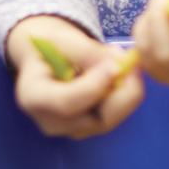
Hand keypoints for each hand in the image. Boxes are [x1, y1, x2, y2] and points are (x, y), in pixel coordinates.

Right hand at [7, 15, 145, 139]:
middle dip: (120, 94)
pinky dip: (127, 95)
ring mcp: (73, 129)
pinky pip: (116, 115)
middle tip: (134, 64)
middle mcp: (52, 122)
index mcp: (34, 98)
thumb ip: (88, 52)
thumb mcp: (63, 39)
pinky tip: (128, 73)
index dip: (94, 87)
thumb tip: (119, 63)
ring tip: (128, 63)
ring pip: (110, 119)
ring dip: (127, 92)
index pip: (66, 102)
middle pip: (93, 120)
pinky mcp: (91, 127)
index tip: (116, 66)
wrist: (49, 59)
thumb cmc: (52, 47)